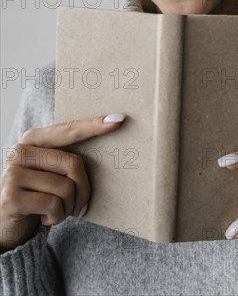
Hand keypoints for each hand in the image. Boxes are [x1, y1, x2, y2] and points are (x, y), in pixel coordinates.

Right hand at [0, 113, 125, 251]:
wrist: (5, 224)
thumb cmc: (37, 193)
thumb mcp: (49, 171)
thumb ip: (66, 158)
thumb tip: (105, 141)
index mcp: (33, 138)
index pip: (69, 130)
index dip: (94, 126)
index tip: (118, 119)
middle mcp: (20, 151)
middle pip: (73, 163)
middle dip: (82, 190)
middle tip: (78, 205)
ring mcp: (13, 174)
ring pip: (65, 188)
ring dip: (68, 208)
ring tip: (56, 211)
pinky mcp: (11, 197)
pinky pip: (53, 205)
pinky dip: (56, 218)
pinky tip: (43, 218)